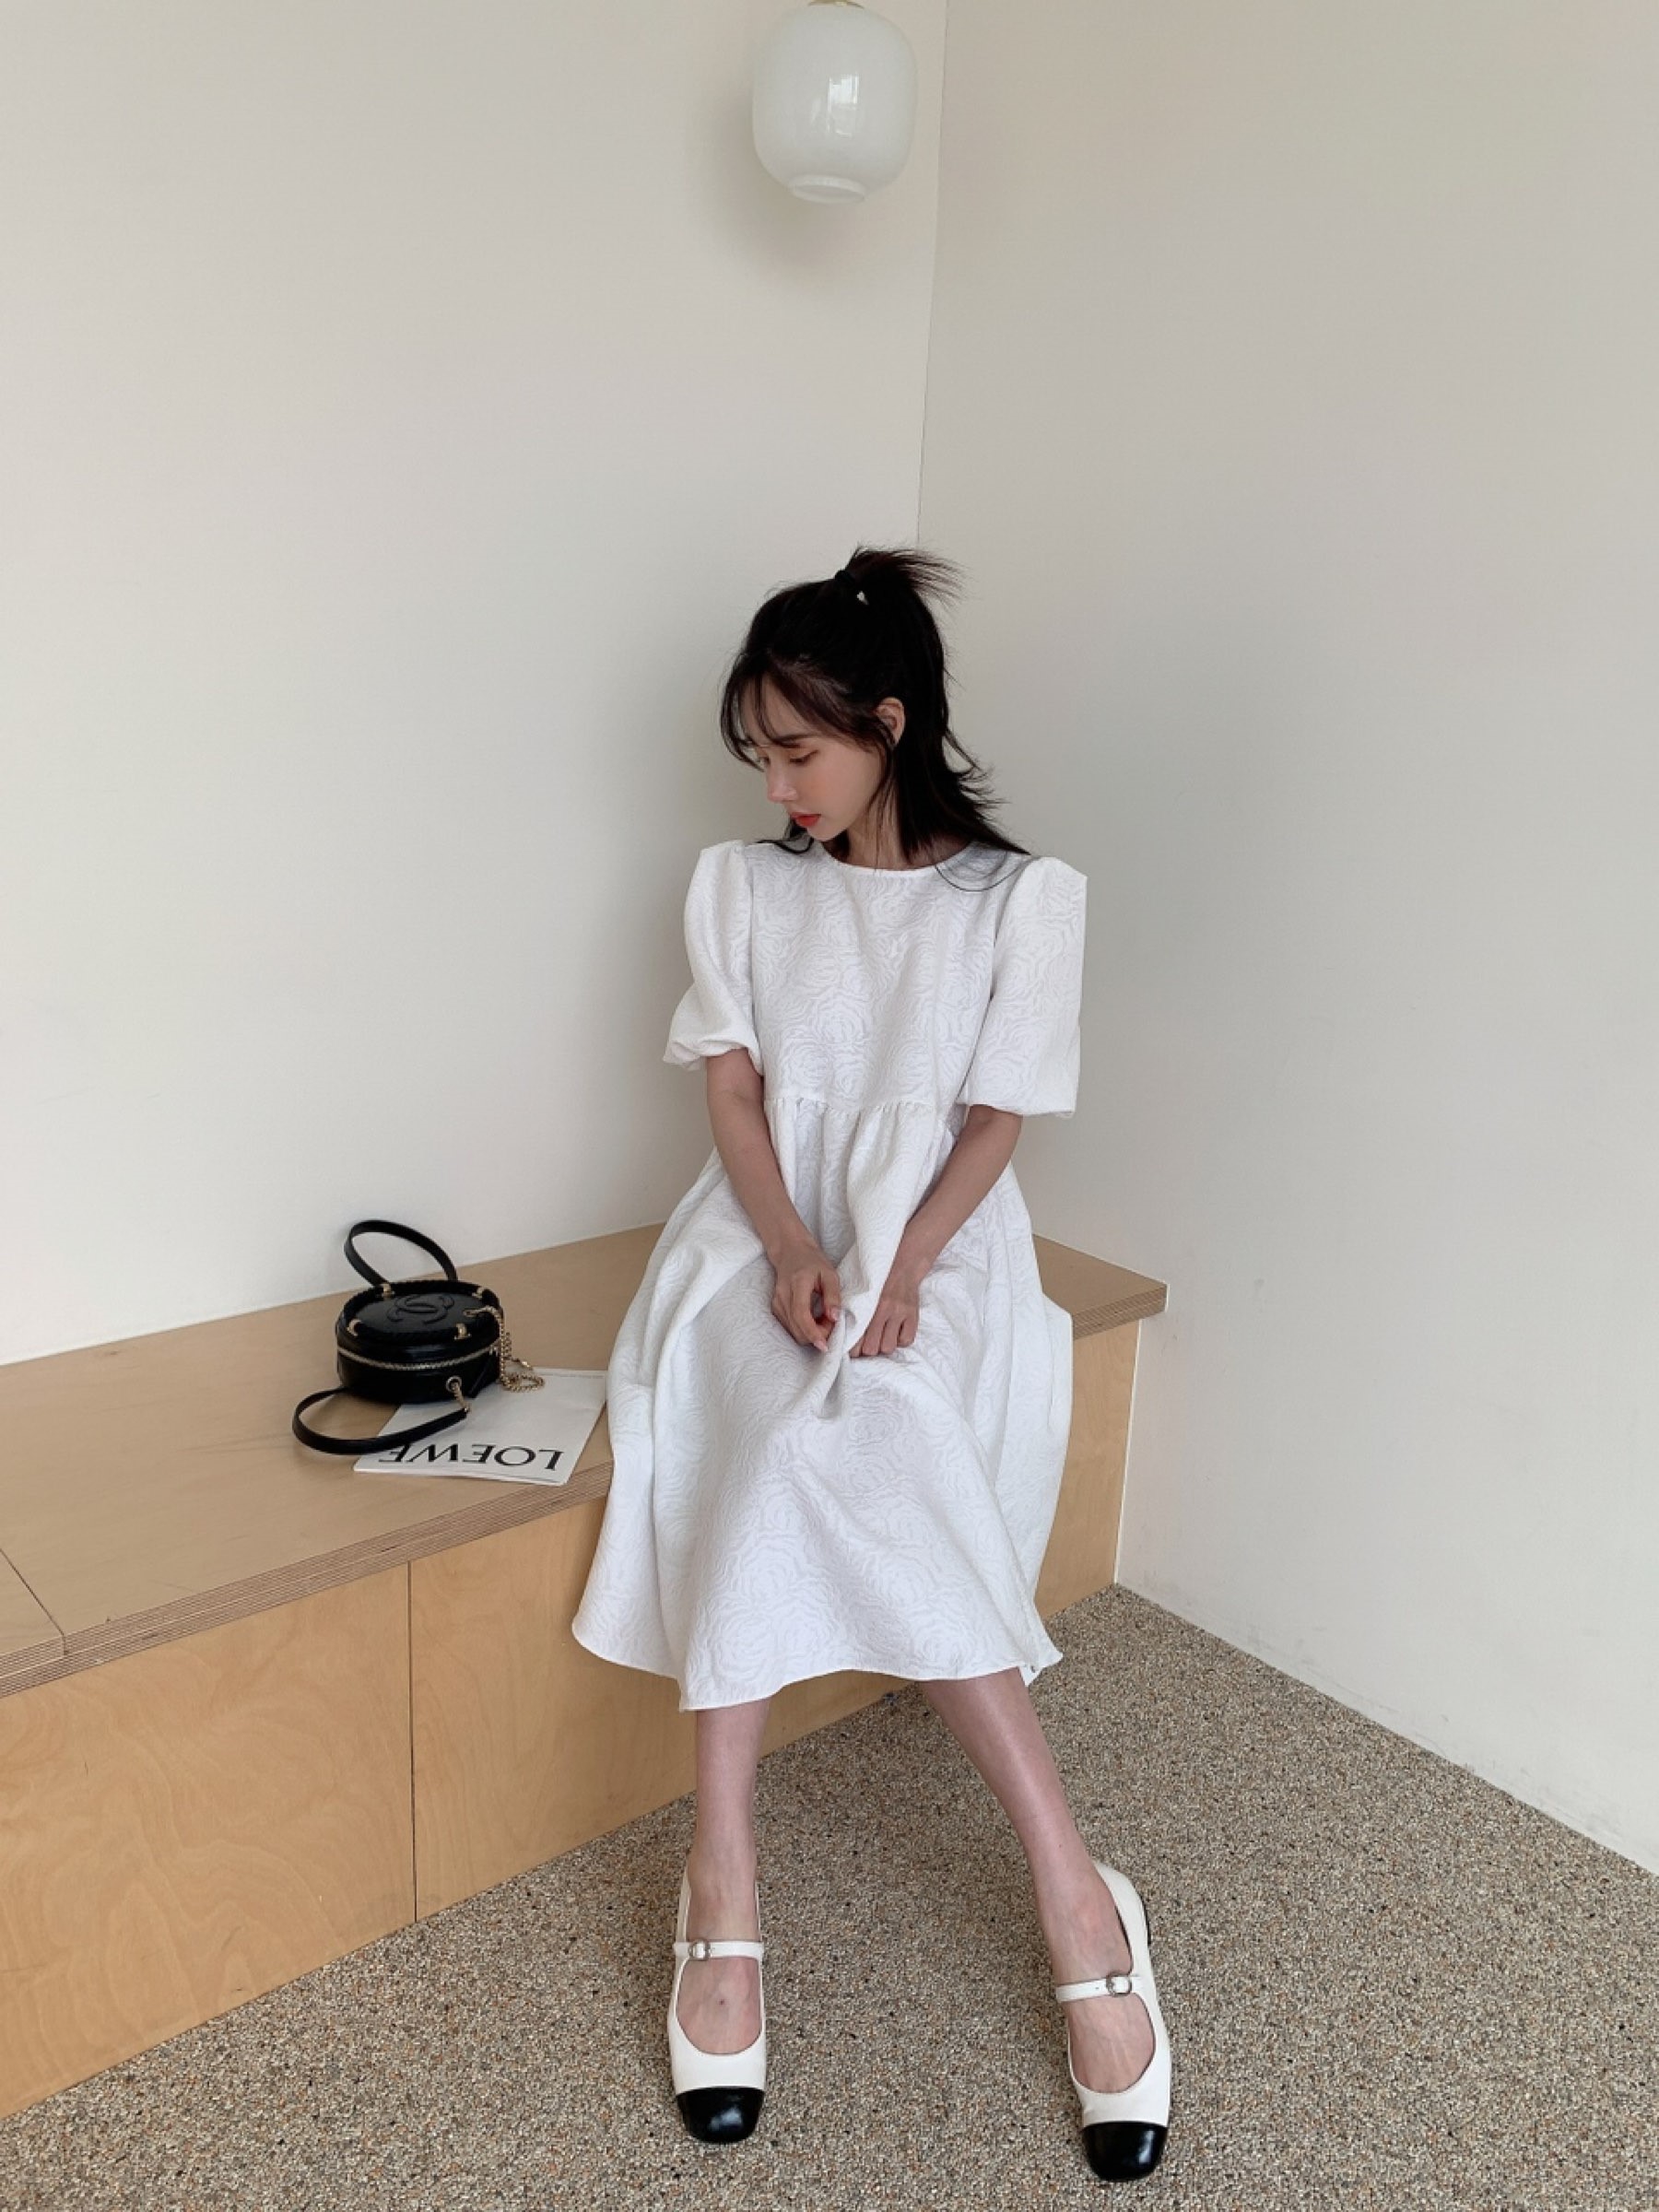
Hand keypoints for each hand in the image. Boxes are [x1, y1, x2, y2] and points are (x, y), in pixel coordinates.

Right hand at [769, 1236, 840, 1351]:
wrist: (790, 1252)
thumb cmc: (812, 1261)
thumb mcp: (829, 1274)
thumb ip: (833, 1296)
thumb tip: (835, 1318)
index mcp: (797, 1284)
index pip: (801, 1314)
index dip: (813, 1333)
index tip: (825, 1345)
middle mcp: (783, 1296)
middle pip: (797, 1328)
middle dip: (816, 1334)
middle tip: (831, 1322)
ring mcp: (777, 1303)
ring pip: (793, 1331)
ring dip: (811, 1333)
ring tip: (824, 1318)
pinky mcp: (776, 1309)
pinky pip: (790, 1328)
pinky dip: (804, 1329)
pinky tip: (814, 1318)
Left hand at [851, 1259, 922, 1357]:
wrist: (903, 1265)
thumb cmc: (878, 1280)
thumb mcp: (861, 1292)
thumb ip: (853, 1311)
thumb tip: (845, 1333)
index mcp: (867, 1304)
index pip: (856, 1338)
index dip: (853, 1349)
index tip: (853, 1349)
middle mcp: (883, 1310)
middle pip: (872, 1347)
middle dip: (868, 1349)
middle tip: (868, 1345)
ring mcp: (899, 1314)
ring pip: (889, 1347)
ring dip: (884, 1346)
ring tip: (883, 1338)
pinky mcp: (913, 1316)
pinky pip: (906, 1340)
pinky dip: (900, 1341)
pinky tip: (896, 1333)